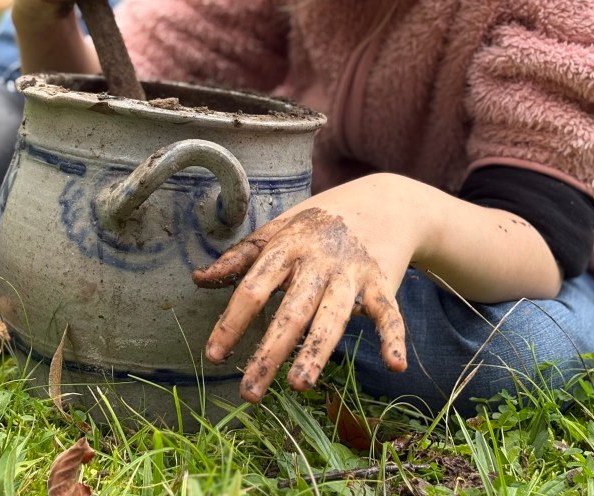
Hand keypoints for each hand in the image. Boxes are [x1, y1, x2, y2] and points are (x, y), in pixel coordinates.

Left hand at [193, 179, 414, 402]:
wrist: (383, 200)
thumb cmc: (319, 221)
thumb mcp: (279, 228)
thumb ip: (241, 256)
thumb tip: (198, 279)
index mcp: (287, 246)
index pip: (253, 288)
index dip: (232, 322)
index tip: (214, 355)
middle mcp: (319, 261)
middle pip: (291, 312)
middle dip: (270, 352)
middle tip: (249, 393)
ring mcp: (352, 273)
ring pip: (332, 317)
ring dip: (316, 352)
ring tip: (298, 384)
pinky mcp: (382, 283)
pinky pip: (389, 313)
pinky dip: (394, 336)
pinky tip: (395, 364)